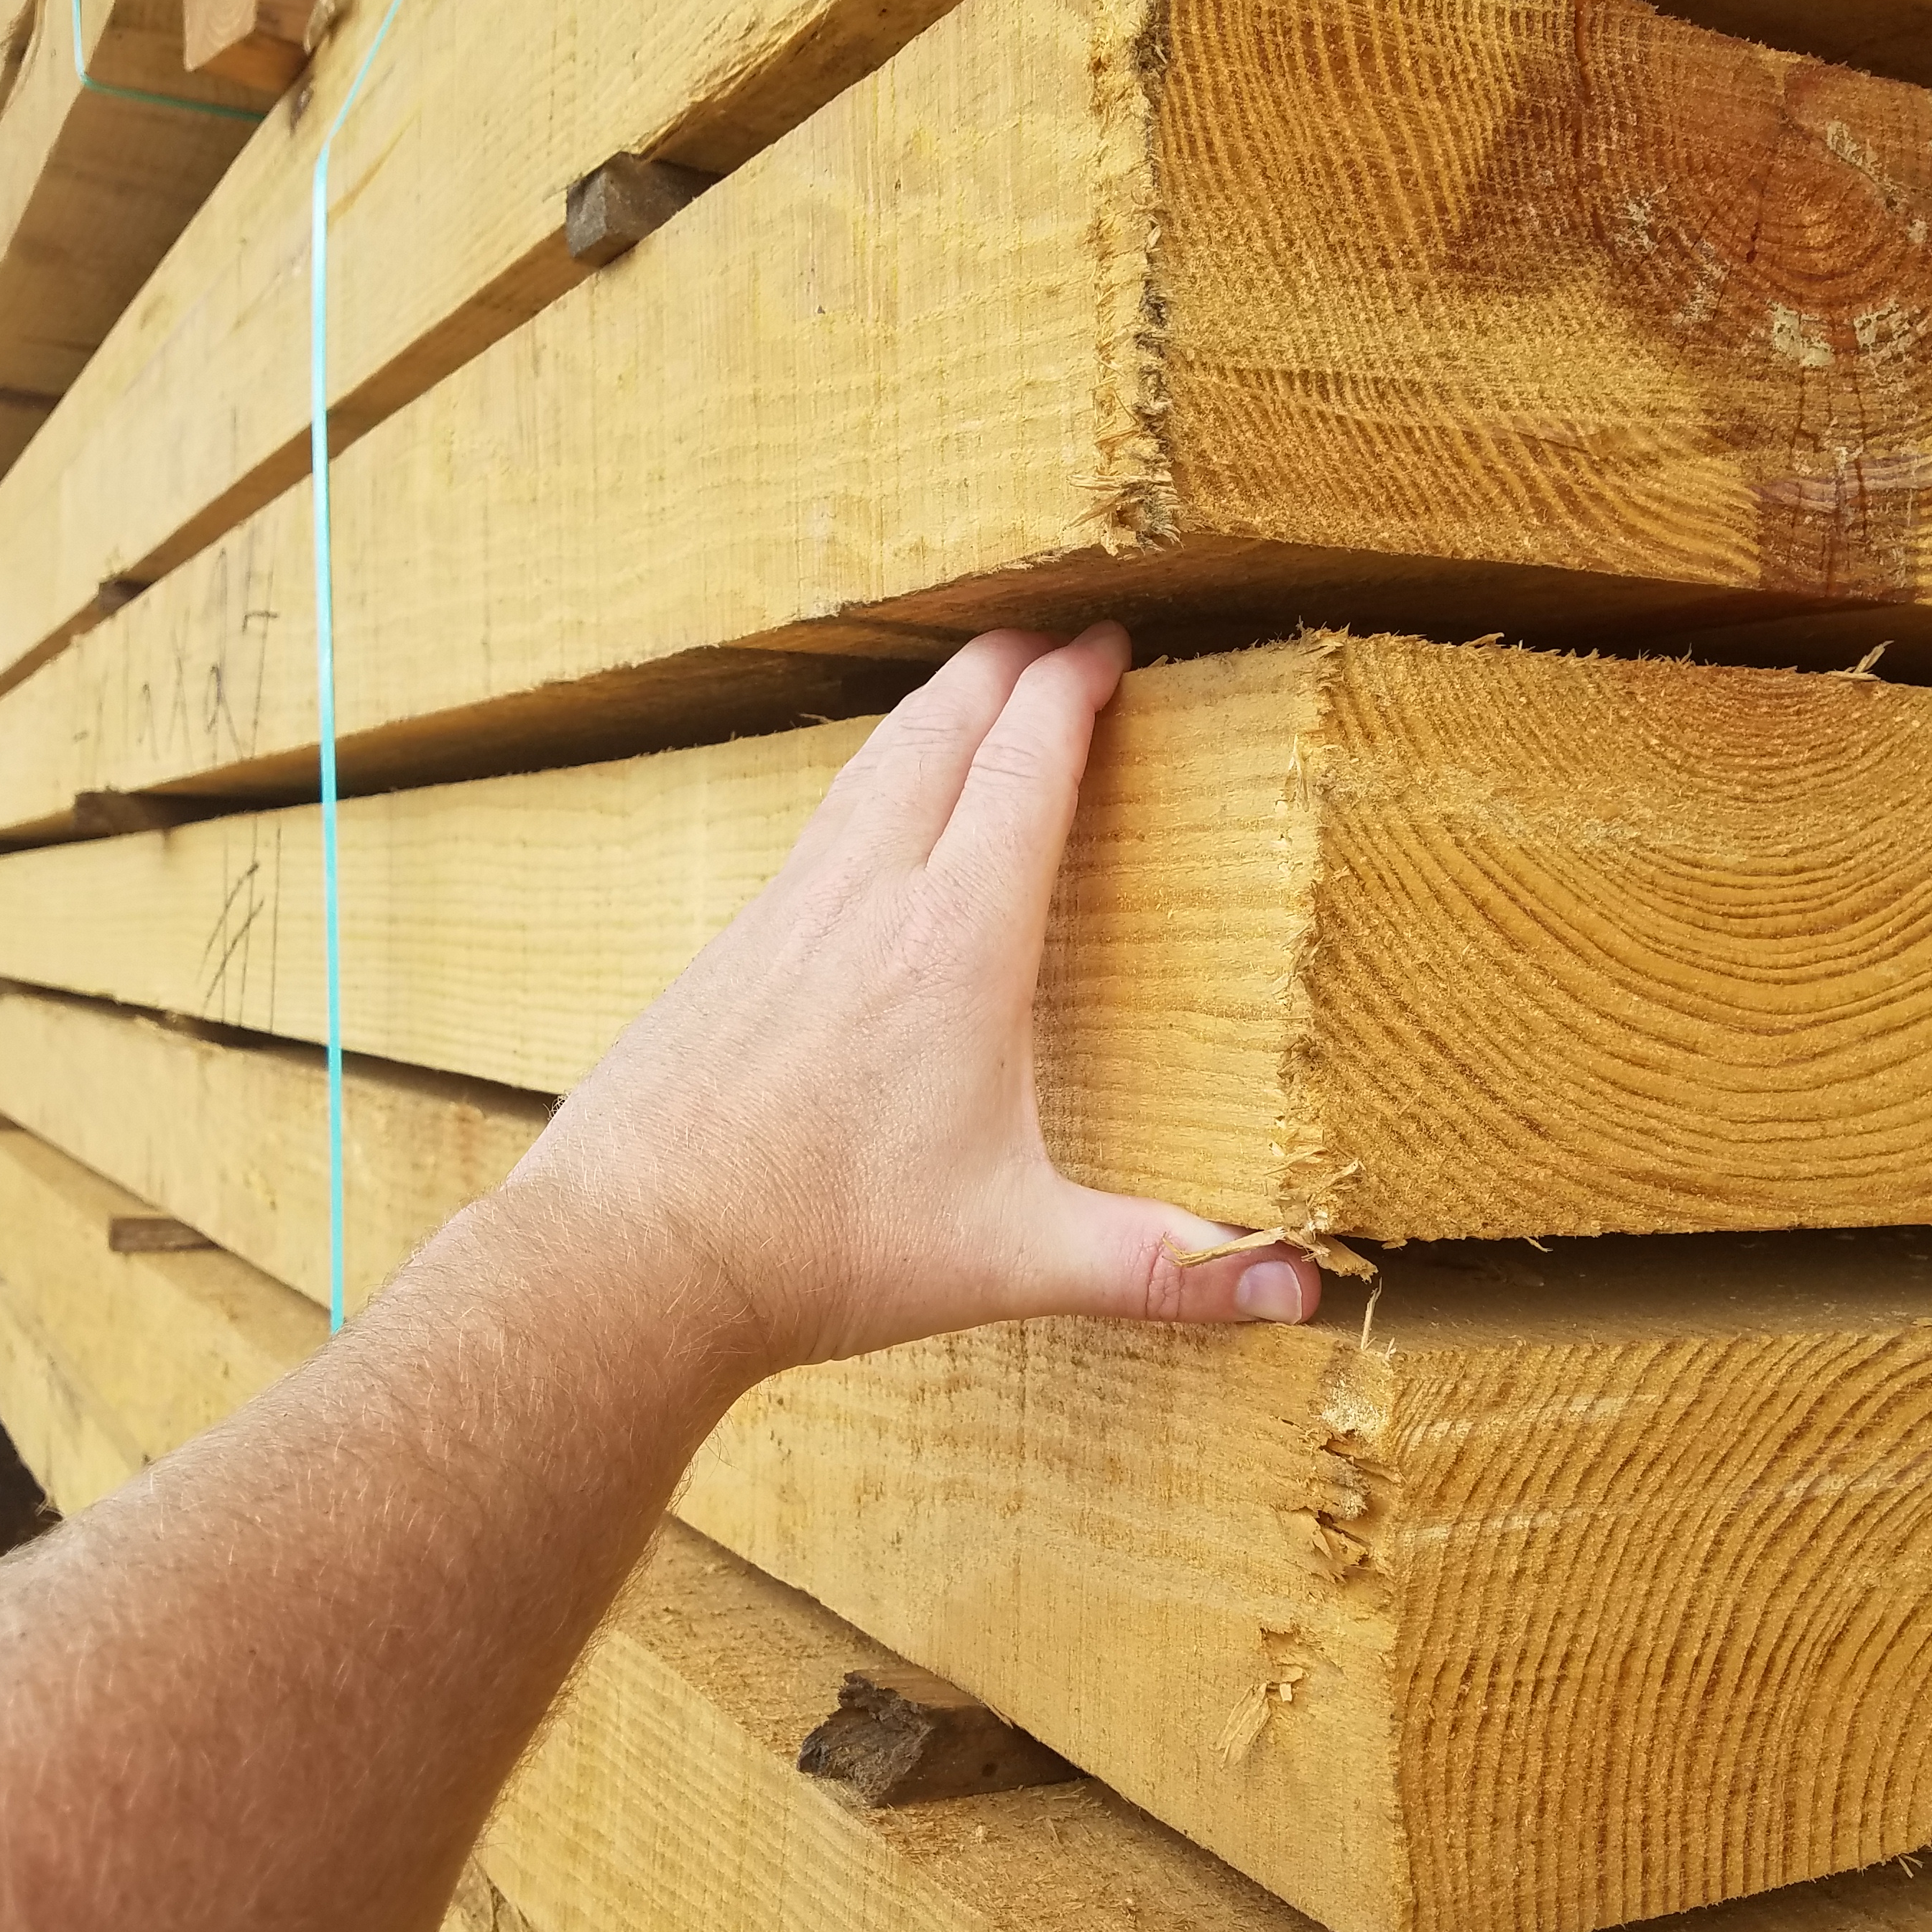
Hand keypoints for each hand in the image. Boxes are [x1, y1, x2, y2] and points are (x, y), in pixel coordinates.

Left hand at [504, 622, 1321, 1382]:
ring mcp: (788, 910)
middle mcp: (869, 897)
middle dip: (1006, 665)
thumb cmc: (823, 1249)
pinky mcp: (734, 944)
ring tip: (974, 684)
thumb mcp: (1013, 1258)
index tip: (1109, 642)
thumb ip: (1160, 1268)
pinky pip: (818, 820)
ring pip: (870, 762)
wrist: (632, 1254)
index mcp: (956, 942)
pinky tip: (871, 808)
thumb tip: (1299, 1299)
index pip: (1026, 766)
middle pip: (942, 729)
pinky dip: (869, 772)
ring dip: (932, 706)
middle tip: (1054, 633)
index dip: (1073, 690)